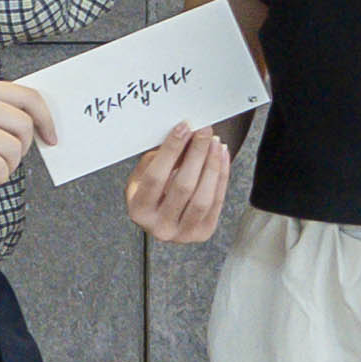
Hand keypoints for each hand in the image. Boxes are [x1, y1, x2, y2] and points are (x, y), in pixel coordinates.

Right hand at [121, 120, 236, 246]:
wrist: (165, 218)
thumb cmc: (153, 192)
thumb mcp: (144, 176)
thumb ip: (160, 159)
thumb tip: (186, 136)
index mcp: (139, 211)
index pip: (155, 178)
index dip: (171, 150)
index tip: (183, 128)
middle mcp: (159, 227)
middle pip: (183, 186)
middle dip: (196, 153)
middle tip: (204, 131)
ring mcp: (183, 234)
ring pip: (203, 196)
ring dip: (212, 164)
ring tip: (214, 142)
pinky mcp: (203, 232)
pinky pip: (217, 201)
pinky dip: (222, 175)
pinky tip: (220, 156)